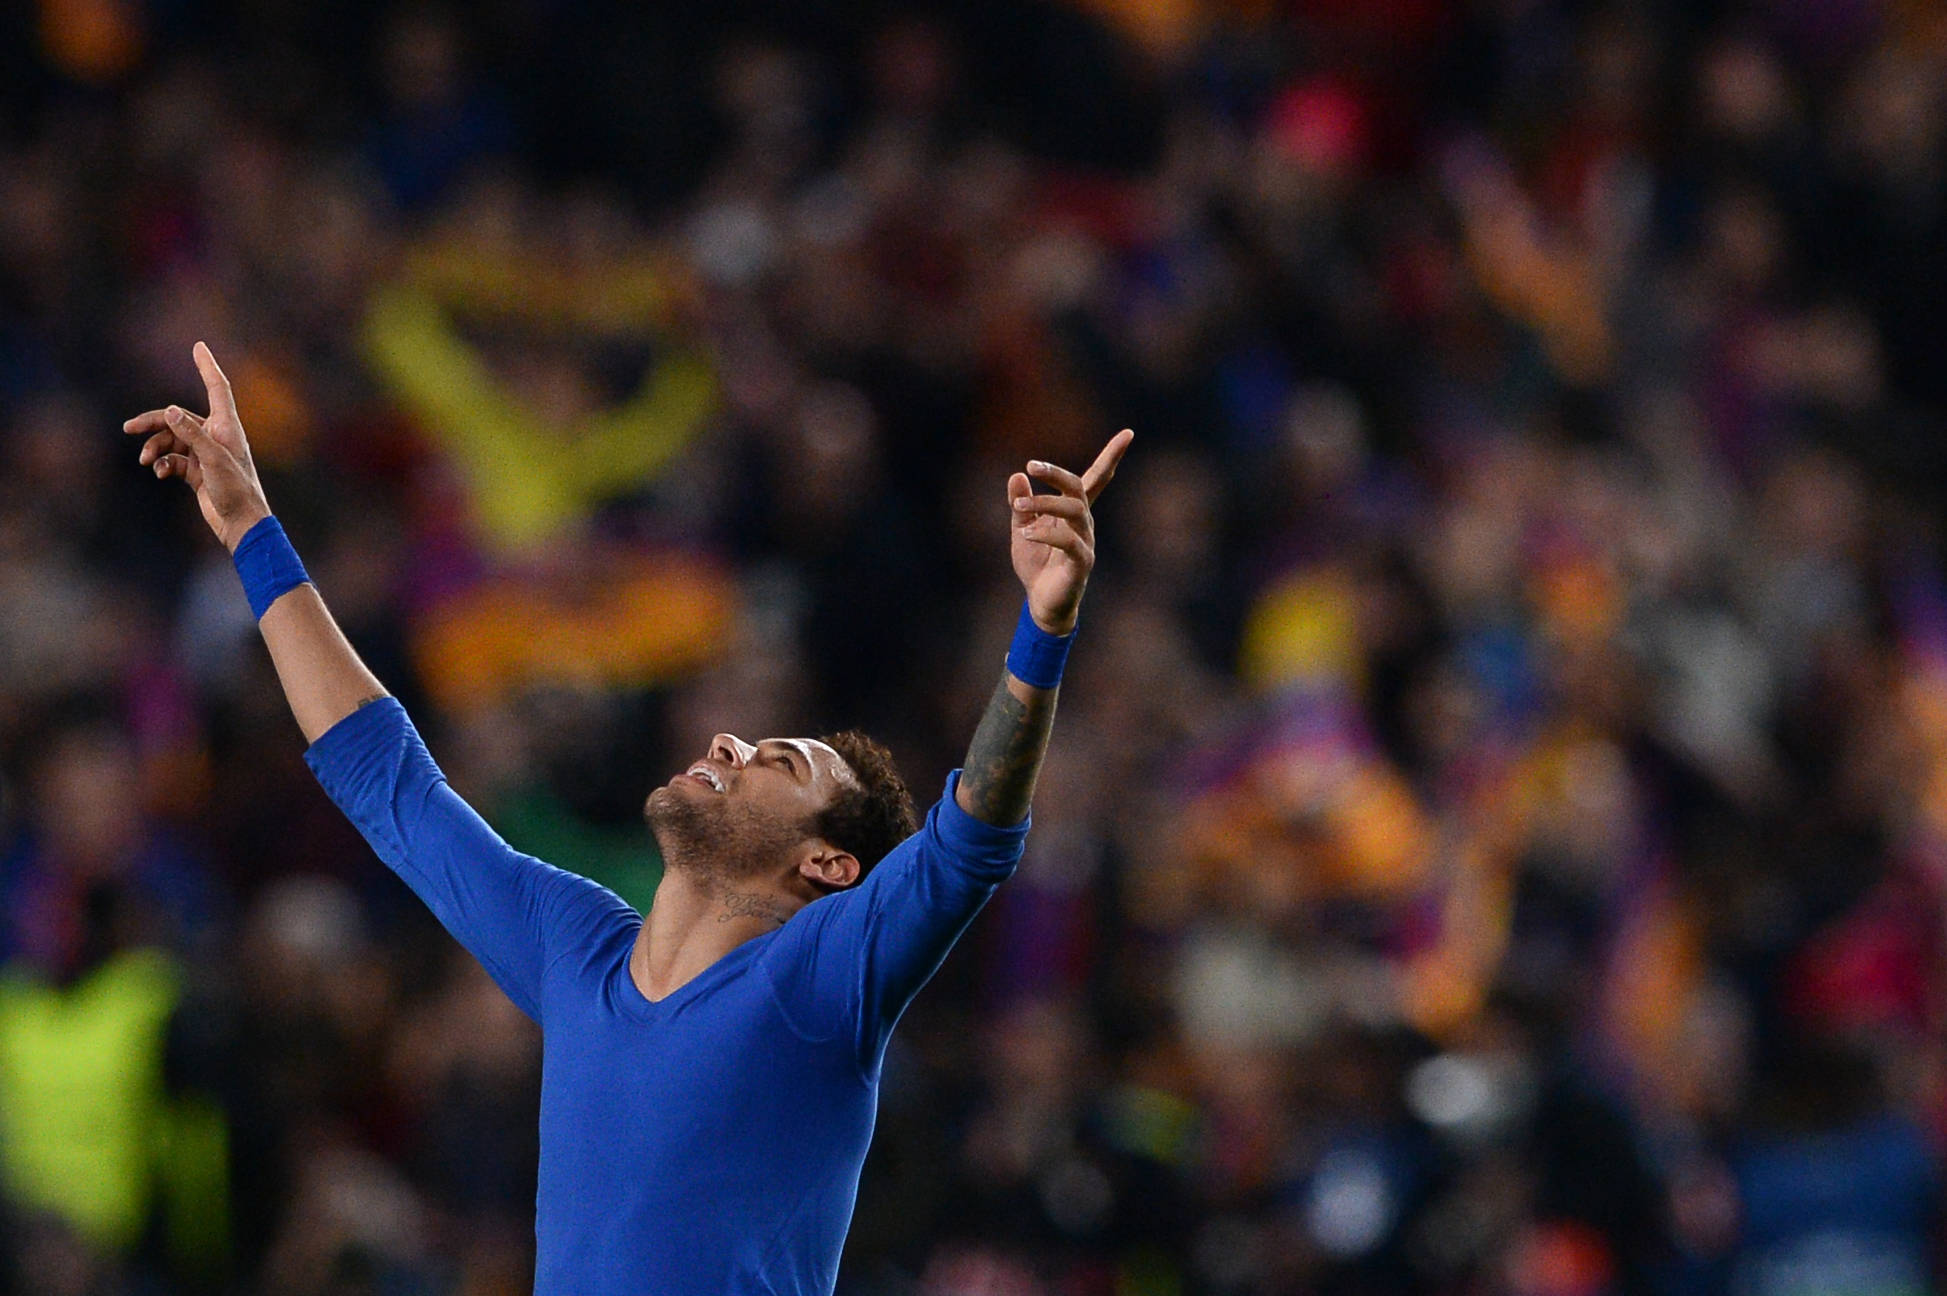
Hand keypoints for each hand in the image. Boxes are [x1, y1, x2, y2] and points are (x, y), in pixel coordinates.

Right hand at [124, 342, 271, 551]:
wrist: (240, 523)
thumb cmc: (235, 489)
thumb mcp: (212, 459)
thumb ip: (190, 434)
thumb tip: (169, 410)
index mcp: (226, 427)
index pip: (217, 388)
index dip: (207, 366)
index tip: (198, 346)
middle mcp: (216, 436)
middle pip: (179, 418)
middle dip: (154, 422)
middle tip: (129, 427)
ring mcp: (205, 454)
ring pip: (172, 440)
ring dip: (156, 447)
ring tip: (147, 461)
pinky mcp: (197, 472)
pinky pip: (173, 460)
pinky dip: (163, 464)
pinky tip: (160, 473)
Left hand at [1009, 429, 1132, 634]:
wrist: (1041, 604)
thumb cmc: (1036, 566)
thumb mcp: (1022, 529)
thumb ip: (1021, 504)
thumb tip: (1017, 475)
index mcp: (1073, 512)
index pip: (1097, 479)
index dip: (1112, 456)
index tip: (1129, 433)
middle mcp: (1084, 523)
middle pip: (1080, 487)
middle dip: (1057, 473)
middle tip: (1032, 465)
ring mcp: (1086, 542)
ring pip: (1075, 510)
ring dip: (1045, 503)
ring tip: (1018, 509)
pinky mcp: (1081, 563)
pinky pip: (1069, 541)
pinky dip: (1046, 533)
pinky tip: (1027, 534)